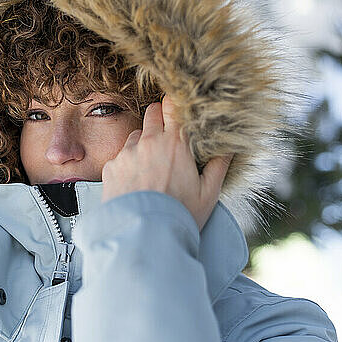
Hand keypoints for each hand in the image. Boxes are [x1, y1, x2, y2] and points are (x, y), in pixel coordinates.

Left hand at [101, 95, 233, 230]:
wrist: (143, 236)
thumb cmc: (180, 215)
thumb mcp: (208, 193)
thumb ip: (219, 165)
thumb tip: (230, 146)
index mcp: (175, 144)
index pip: (172, 105)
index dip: (176, 106)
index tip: (179, 112)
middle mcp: (148, 142)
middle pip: (152, 112)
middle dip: (160, 119)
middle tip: (168, 138)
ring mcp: (126, 154)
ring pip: (136, 135)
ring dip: (143, 144)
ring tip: (152, 168)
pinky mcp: (111, 167)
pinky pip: (120, 157)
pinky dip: (128, 164)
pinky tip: (136, 184)